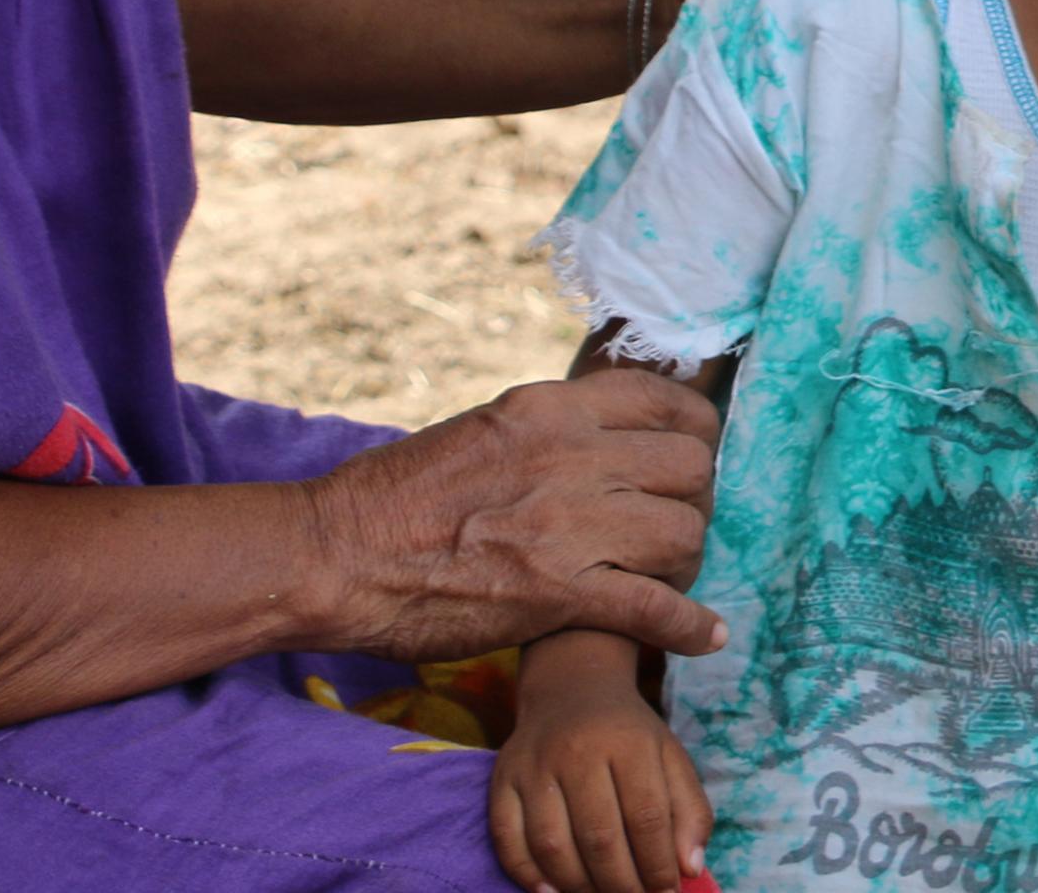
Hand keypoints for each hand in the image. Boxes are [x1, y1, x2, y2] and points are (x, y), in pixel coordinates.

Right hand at [303, 369, 723, 662]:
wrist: (335, 555)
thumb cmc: (393, 496)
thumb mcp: (484, 429)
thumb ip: (550, 431)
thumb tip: (602, 438)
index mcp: (550, 408)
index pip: (666, 401)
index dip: (696, 433)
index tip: (694, 459)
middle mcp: (571, 455)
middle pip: (691, 468)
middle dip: (695, 500)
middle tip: (673, 528)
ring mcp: (568, 524)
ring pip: (685, 533)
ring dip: (686, 561)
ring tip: (667, 578)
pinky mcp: (558, 593)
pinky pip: (656, 606)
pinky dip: (687, 626)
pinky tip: (701, 636)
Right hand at [489, 631, 712, 892]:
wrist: (572, 689)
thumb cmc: (629, 736)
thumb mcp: (670, 758)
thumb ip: (690, 811)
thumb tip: (689, 868)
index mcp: (629, 742)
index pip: (646, 816)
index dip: (657, 864)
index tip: (666, 891)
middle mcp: (578, 751)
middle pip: (599, 836)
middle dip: (621, 884)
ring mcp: (535, 765)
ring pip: (552, 843)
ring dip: (578, 885)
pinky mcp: (502, 778)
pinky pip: (507, 837)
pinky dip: (527, 873)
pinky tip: (551, 891)